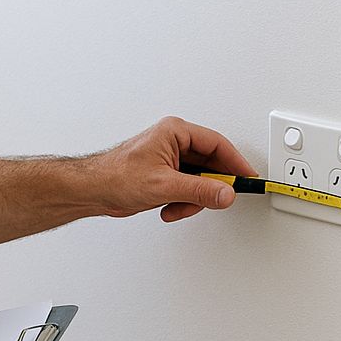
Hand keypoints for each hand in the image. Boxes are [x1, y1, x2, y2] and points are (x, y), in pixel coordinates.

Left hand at [92, 116, 257, 221]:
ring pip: (200, 181)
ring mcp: (171, 160)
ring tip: (176, 206)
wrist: (92, 191)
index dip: (236, 163)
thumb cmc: (115, 176)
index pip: (217, 144)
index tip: (248, 179)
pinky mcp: (166, 176)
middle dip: (209, 188)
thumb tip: (226, 193)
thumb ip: (199, 191)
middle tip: (216, 200)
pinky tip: (167, 208)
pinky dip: (182, 203)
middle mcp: (174, 142)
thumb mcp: (164, 185)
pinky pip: (188, 190)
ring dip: (192, 199)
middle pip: (211, 165)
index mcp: (175, 132)